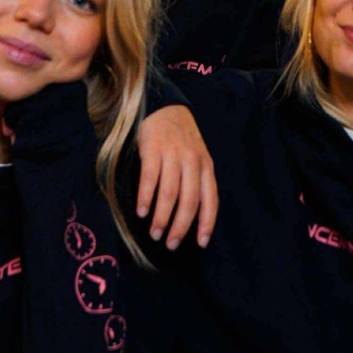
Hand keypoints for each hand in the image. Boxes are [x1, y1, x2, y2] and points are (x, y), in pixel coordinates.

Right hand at [136, 105, 217, 249]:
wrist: (165, 108)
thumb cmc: (182, 141)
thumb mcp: (197, 159)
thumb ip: (198, 183)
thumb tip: (194, 219)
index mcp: (206, 166)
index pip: (210, 199)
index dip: (207, 223)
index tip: (201, 243)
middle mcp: (192, 162)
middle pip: (189, 201)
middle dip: (180, 226)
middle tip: (171, 244)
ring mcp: (173, 155)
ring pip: (170, 193)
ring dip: (161, 217)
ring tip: (154, 234)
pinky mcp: (153, 149)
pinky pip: (150, 178)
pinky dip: (146, 198)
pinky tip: (142, 212)